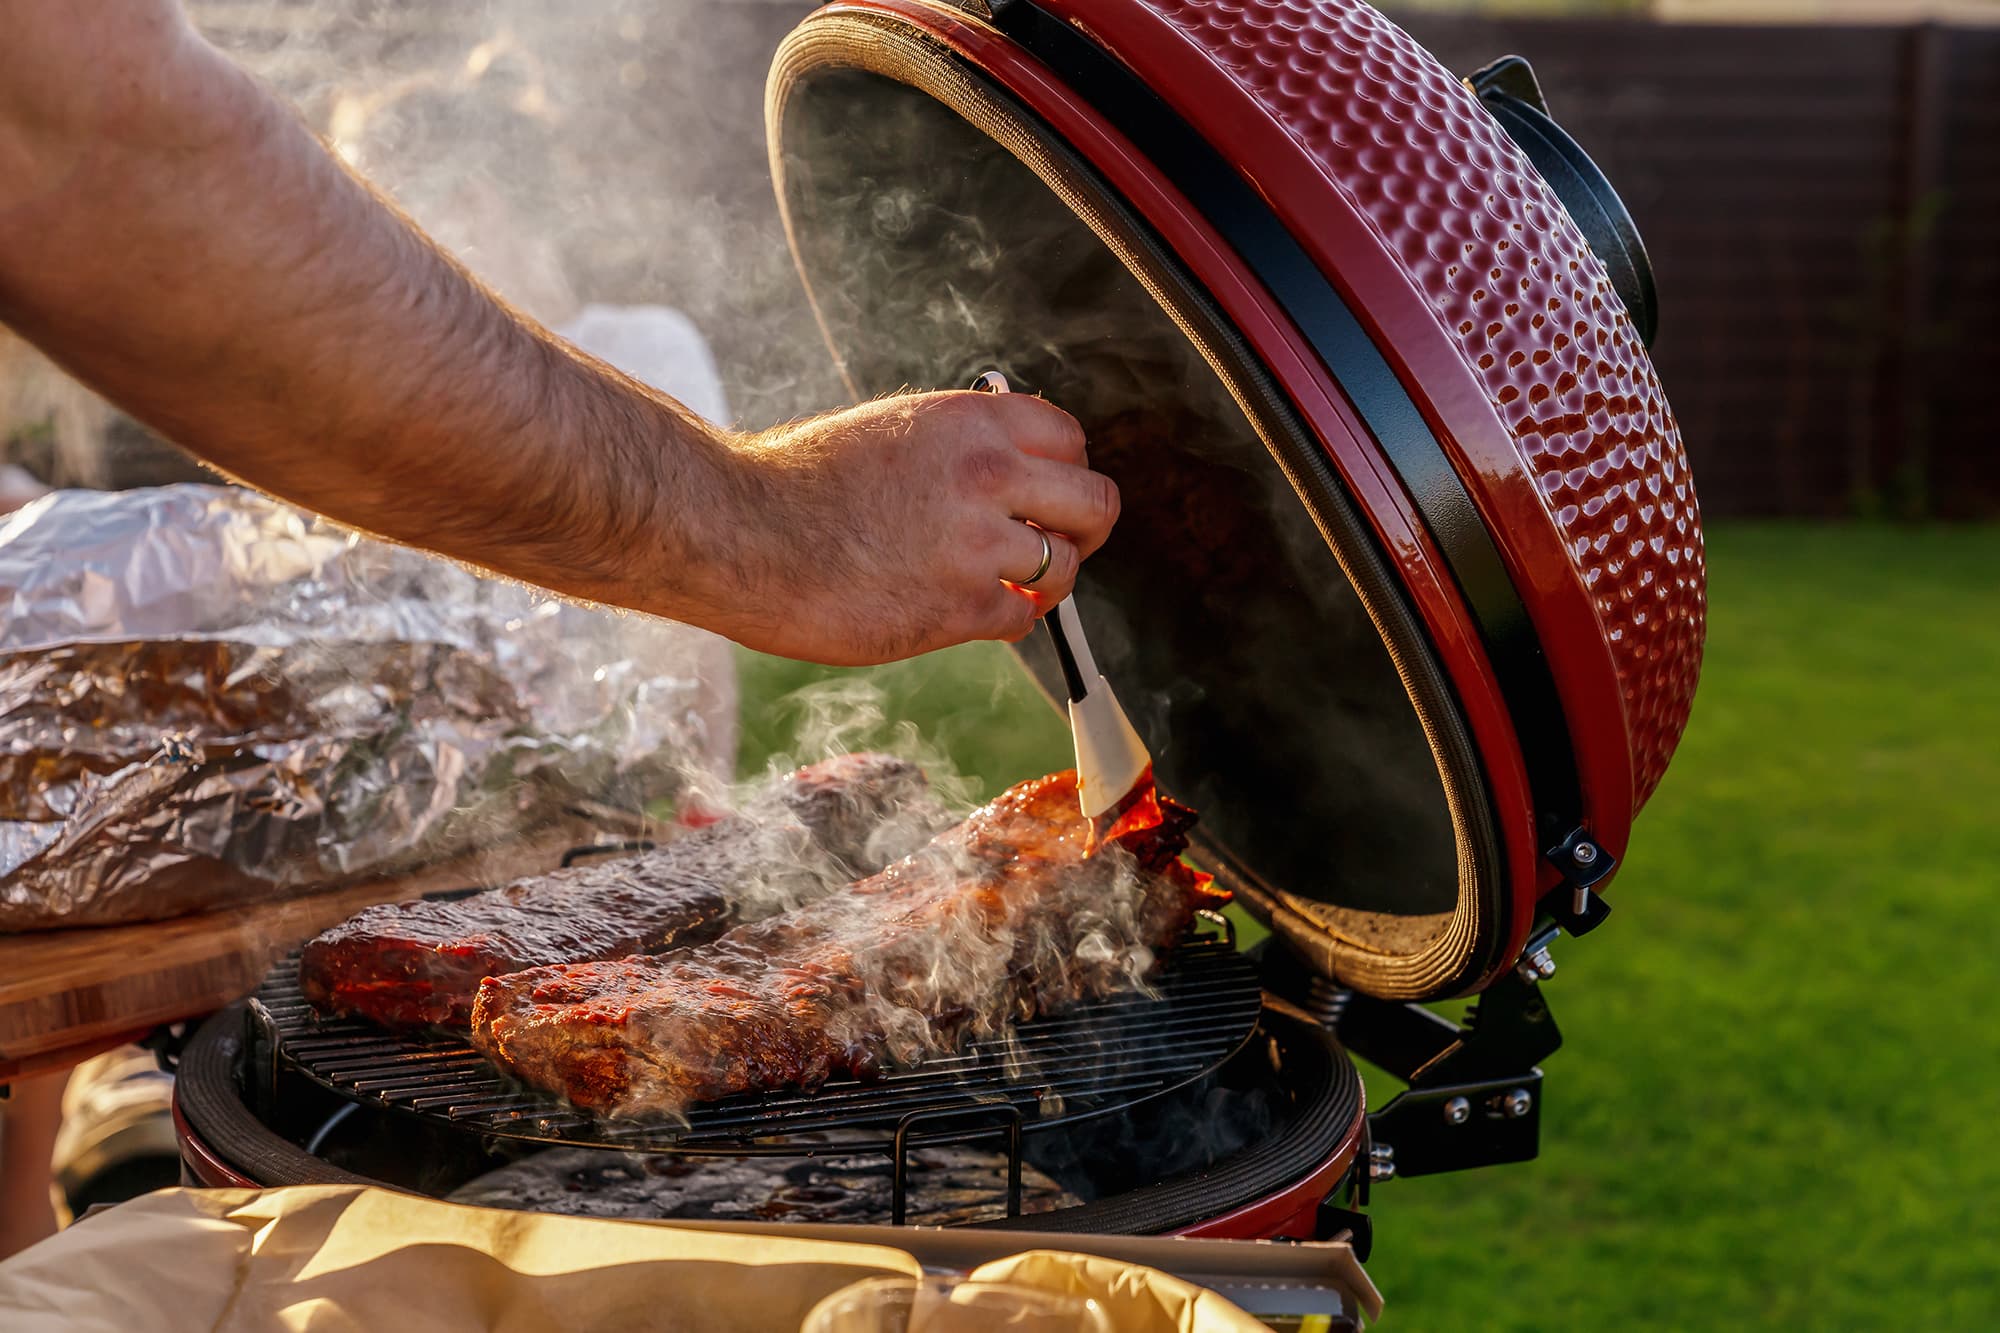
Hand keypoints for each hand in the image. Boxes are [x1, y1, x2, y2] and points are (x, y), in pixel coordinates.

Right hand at [691, 391, 1117, 665]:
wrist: (738, 533)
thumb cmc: (792, 485)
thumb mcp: (887, 431)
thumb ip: (955, 446)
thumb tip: (1002, 472)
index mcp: (969, 421)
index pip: (1070, 439)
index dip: (1066, 471)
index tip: (1050, 494)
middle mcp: (987, 475)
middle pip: (1094, 503)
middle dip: (1082, 529)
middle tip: (1058, 544)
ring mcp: (977, 544)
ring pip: (1063, 567)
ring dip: (1042, 582)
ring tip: (1007, 586)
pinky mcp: (958, 608)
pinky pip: (1020, 619)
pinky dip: (1003, 620)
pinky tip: (966, 613)